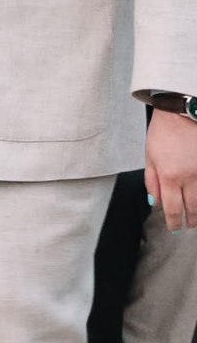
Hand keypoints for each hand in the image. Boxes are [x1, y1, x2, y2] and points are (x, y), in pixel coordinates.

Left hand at [147, 110, 196, 229]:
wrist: (183, 114)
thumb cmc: (164, 132)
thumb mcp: (149, 156)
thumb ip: (152, 181)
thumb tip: (154, 201)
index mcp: (170, 176)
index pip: (172, 208)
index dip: (173, 221)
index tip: (174, 228)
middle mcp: (190, 177)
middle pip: (192, 207)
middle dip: (190, 220)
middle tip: (188, 226)